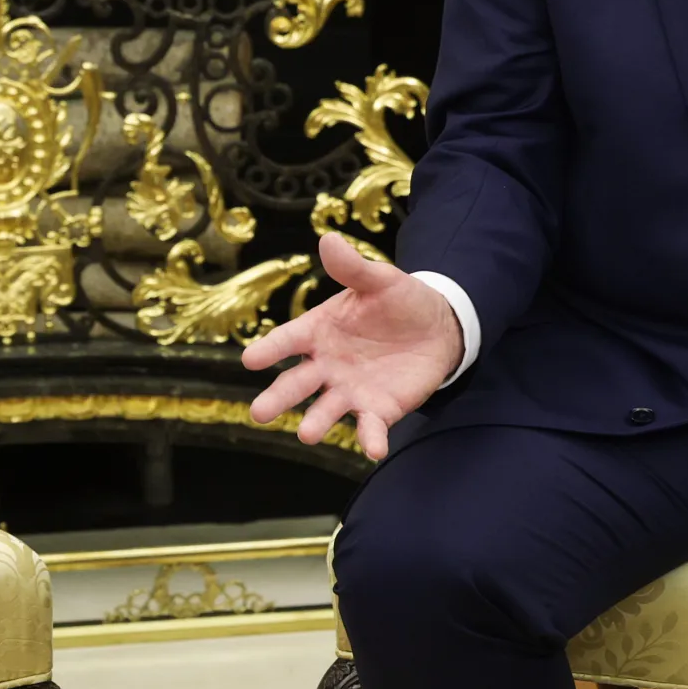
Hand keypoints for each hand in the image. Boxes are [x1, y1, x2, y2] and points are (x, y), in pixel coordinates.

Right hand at [241, 233, 465, 460]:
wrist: (437, 328)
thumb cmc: (398, 300)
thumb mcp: (379, 280)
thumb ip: (352, 268)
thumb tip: (329, 239)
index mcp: (319, 331)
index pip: (289, 340)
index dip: (270, 349)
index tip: (250, 359)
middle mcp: (326, 365)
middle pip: (296, 383)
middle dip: (278, 398)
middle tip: (258, 414)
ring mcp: (349, 390)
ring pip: (326, 409)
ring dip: (317, 423)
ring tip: (307, 434)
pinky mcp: (377, 409)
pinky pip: (370, 426)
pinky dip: (370, 439)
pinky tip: (373, 449)